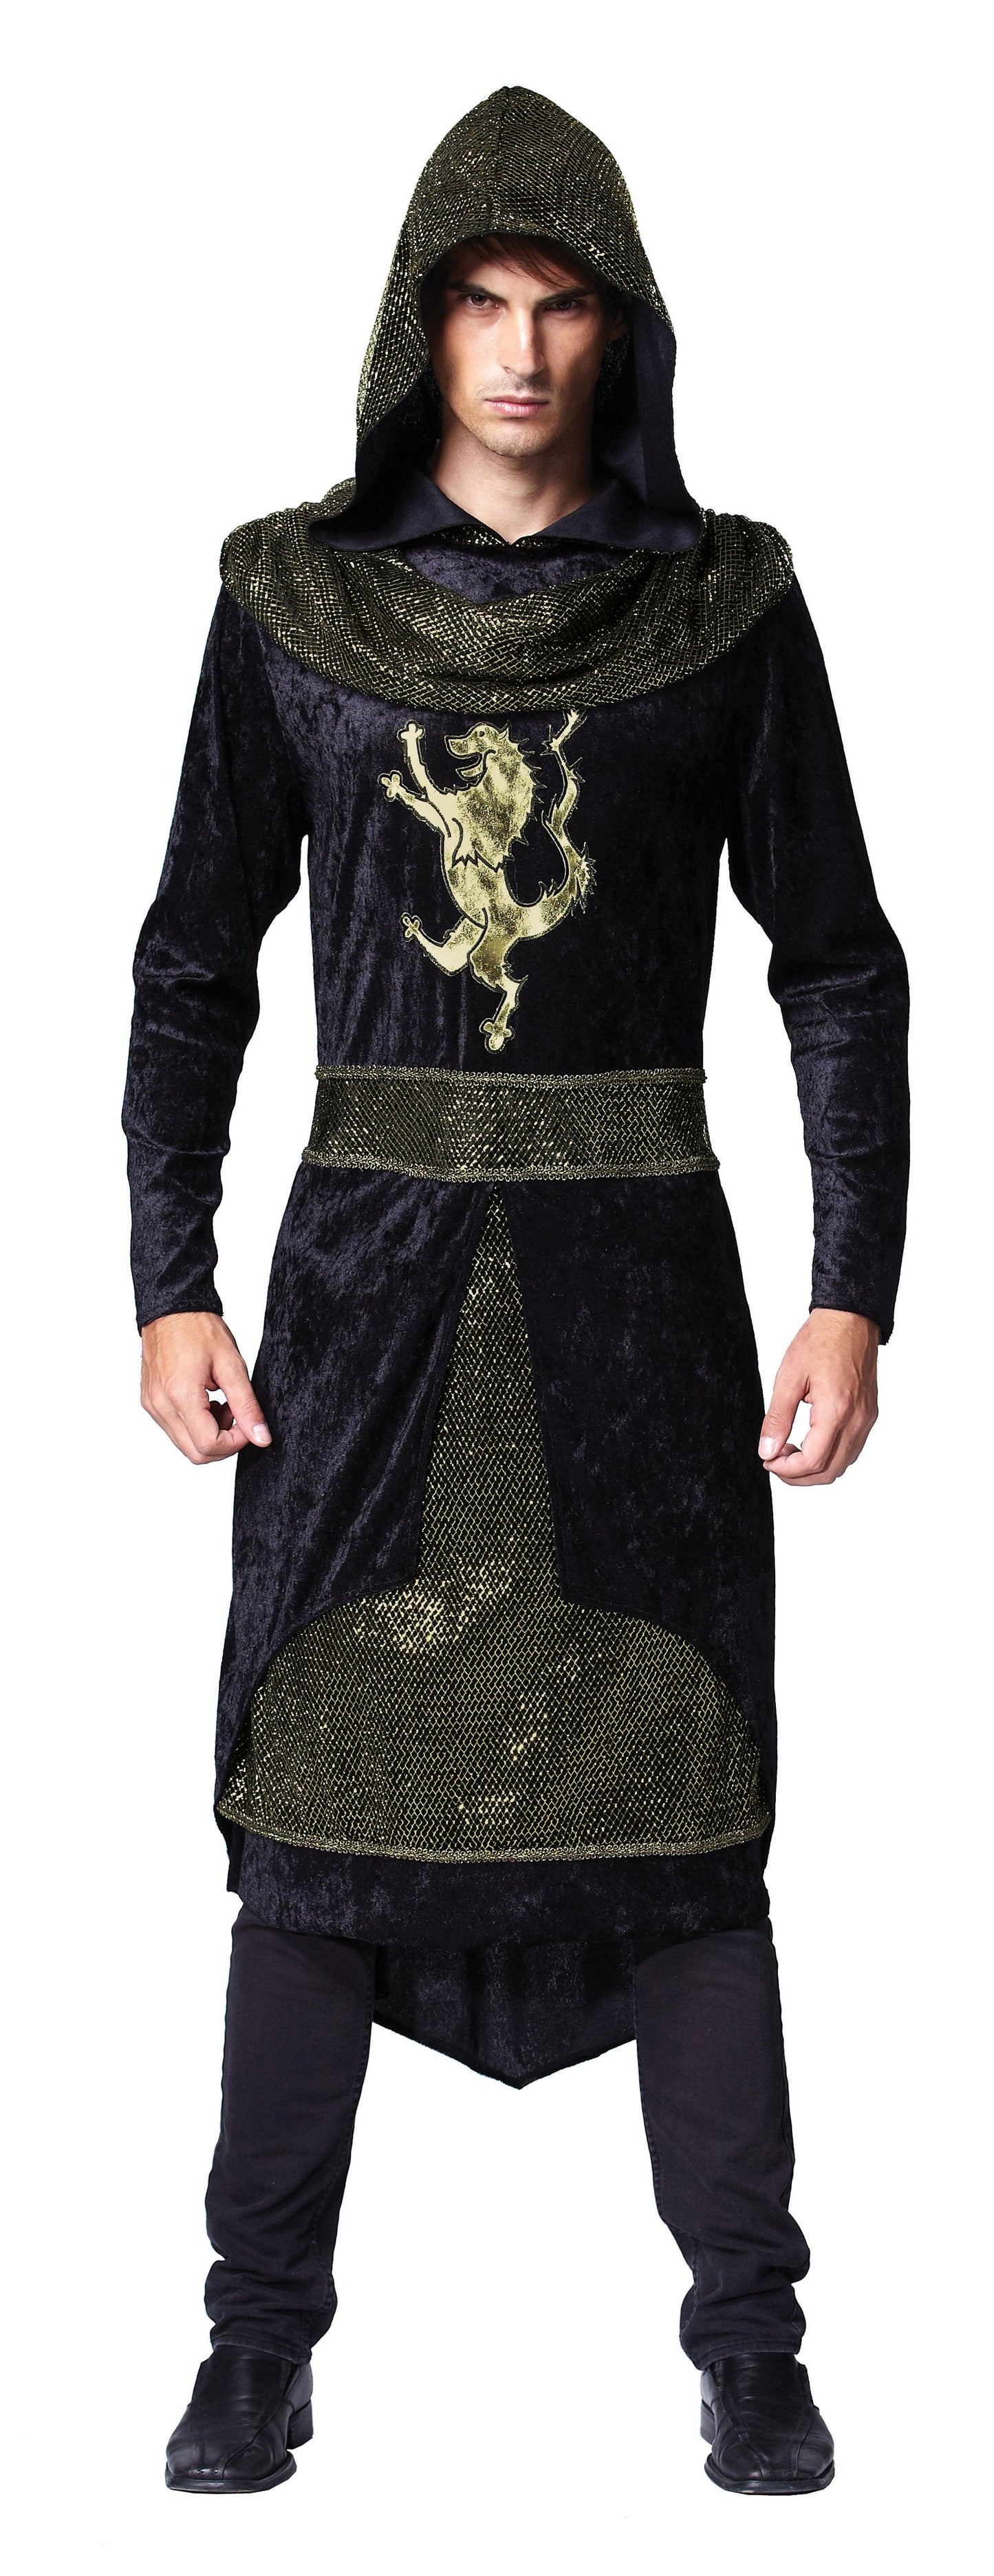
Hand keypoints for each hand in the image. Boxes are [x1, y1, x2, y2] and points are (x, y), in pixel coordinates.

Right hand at [140, 1311, 271, 1464]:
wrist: (171, 1309)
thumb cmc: (198, 1328)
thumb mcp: (231, 1364)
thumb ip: (247, 1405)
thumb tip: (261, 1437)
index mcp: (180, 1395)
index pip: (209, 1445)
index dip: (236, 1442)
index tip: (248, 1423)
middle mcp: (161, 1405)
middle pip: (195, 1453)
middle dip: (224, 1443)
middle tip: (236, 1414)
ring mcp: (152, 1405)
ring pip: (185, 1444)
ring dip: (209, 1434)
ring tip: (221, 1403)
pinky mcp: (150, 1402)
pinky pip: (175, 1430)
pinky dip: (195, 1425)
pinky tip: (206, 1401)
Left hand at [759, 1308, 878, 1486]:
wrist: (850, 1320)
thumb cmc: (820, 1341)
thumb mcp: (788, 1377)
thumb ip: (777, 1418)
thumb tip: (767, 1451)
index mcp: (836, 1410)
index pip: (813, 1461)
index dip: (787, 1470)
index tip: (768, 1460)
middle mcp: (857, 1420)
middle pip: (829, 1472)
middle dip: (798, 1476)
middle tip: (775, 1461)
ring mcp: (867, 1419)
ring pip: (842, 1465)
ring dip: (814, 1468)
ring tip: (790, 1450)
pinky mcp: (869, 1415)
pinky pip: (851, 1450)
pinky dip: (829, 1456)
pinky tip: (810, 1442)